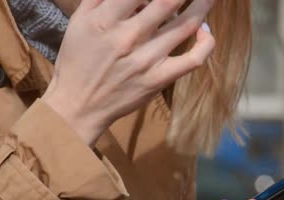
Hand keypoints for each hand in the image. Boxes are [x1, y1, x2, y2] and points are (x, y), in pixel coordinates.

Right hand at [42, 0, 215, 145]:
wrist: (79, 105)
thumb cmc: (78, 59)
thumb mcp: (80, 20)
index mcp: (105, 19)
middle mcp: (129, 36)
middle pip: (168, 1)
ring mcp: (147, 59)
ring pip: (186, 25)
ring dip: (203, 4)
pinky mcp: (160, 79)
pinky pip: (193, 59)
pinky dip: (206, 43)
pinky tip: (205, 31)